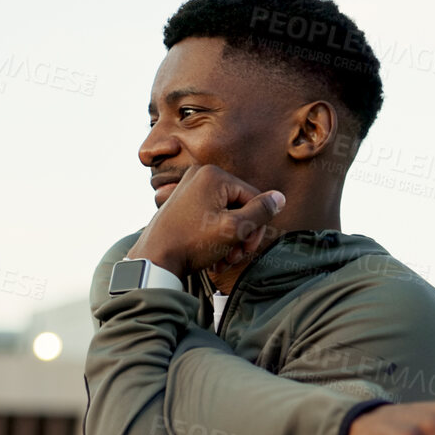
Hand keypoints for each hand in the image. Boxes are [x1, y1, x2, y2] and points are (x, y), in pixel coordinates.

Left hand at [129, 164, 283, 276]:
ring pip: (226, 214)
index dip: (256, 226)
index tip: (248, 249)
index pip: (253, 198)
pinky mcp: (182, 203)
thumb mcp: (234, 229)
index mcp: (214, 175)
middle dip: (241, 235)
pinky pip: (210, 217)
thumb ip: (260, 212)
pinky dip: (215, 237)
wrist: (154, 260)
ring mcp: (189, 188)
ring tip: (223, 260)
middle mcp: (200, 175)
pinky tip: (213, 256)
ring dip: (230, 240)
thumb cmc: (191, 243)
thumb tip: (280, 197)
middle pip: (239, 206)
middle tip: (235, 257)